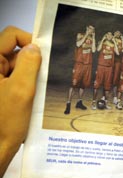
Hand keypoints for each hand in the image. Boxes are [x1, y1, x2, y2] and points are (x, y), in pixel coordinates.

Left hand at [0, 26, 40, 177]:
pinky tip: (30, 97)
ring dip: (30, 76)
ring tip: (34, 92)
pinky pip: (16, 78)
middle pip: (15, 51)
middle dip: (31, 63)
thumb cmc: (5, 122)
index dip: (29, 41)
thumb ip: (29, 64)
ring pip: (17, 66)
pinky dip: (26, 84)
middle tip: (41, 79)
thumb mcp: (22, 90)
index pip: (11, 36)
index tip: (44, 56)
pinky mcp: (0, 88)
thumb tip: (35, 47)